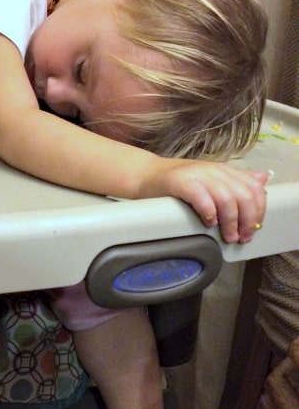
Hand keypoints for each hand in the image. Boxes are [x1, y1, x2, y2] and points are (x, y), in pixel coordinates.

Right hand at [139, 159, 267, 243]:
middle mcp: (214, 170)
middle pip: (243, 195)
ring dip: (230, 221)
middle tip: (240, 237)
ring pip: (226, 198)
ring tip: (226, 236)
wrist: (145, 175)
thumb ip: (235, 182)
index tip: (253, 229)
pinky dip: (209, 212)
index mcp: (224, 170)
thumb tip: (262, 180)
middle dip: (246, 220)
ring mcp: (197, 175)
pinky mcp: (181, 182)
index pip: (253, 188)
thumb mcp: (210, 180)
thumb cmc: (177, 184)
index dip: (258, 211)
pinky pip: (202, 197)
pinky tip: (208, 222)